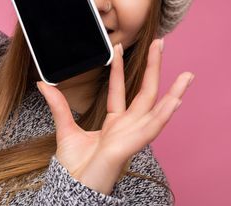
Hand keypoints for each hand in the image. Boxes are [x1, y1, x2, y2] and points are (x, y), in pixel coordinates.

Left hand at [36, 39, 193, 194]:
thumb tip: (43, 84)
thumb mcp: (65, 128)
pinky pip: (151, 128)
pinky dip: (164, 115)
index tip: (119, 48)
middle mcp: (127, 127)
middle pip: (145, 93)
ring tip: (187, 75)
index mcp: (114, 123)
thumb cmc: (75, 165)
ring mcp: (131, 136)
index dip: (120, 69)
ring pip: (157, 110)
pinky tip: (175, 100)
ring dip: (173, 92)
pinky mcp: (129, 146)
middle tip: (160, 43)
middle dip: (154, 68)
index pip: (120, 90)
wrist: (72, 188)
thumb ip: (58, 105)